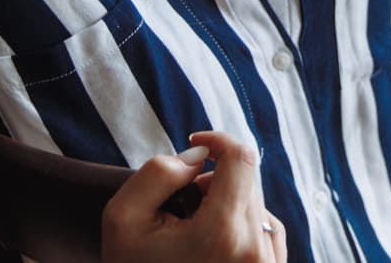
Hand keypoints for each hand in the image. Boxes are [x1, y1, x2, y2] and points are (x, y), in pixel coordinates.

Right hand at [102, 131, 285, 262]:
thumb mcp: (125, 218)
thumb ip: (159, 173)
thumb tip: (198, 159)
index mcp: (224, 232)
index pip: (241, 158)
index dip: (218, 140)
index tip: (195, 145)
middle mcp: (255, 250)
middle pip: (248, 181)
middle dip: (216, 178)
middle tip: (183, 199)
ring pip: (257, 206)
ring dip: (229, 202)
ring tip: (194, 225)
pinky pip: (266, 232)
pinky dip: (241, 225)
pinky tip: (211, 243)